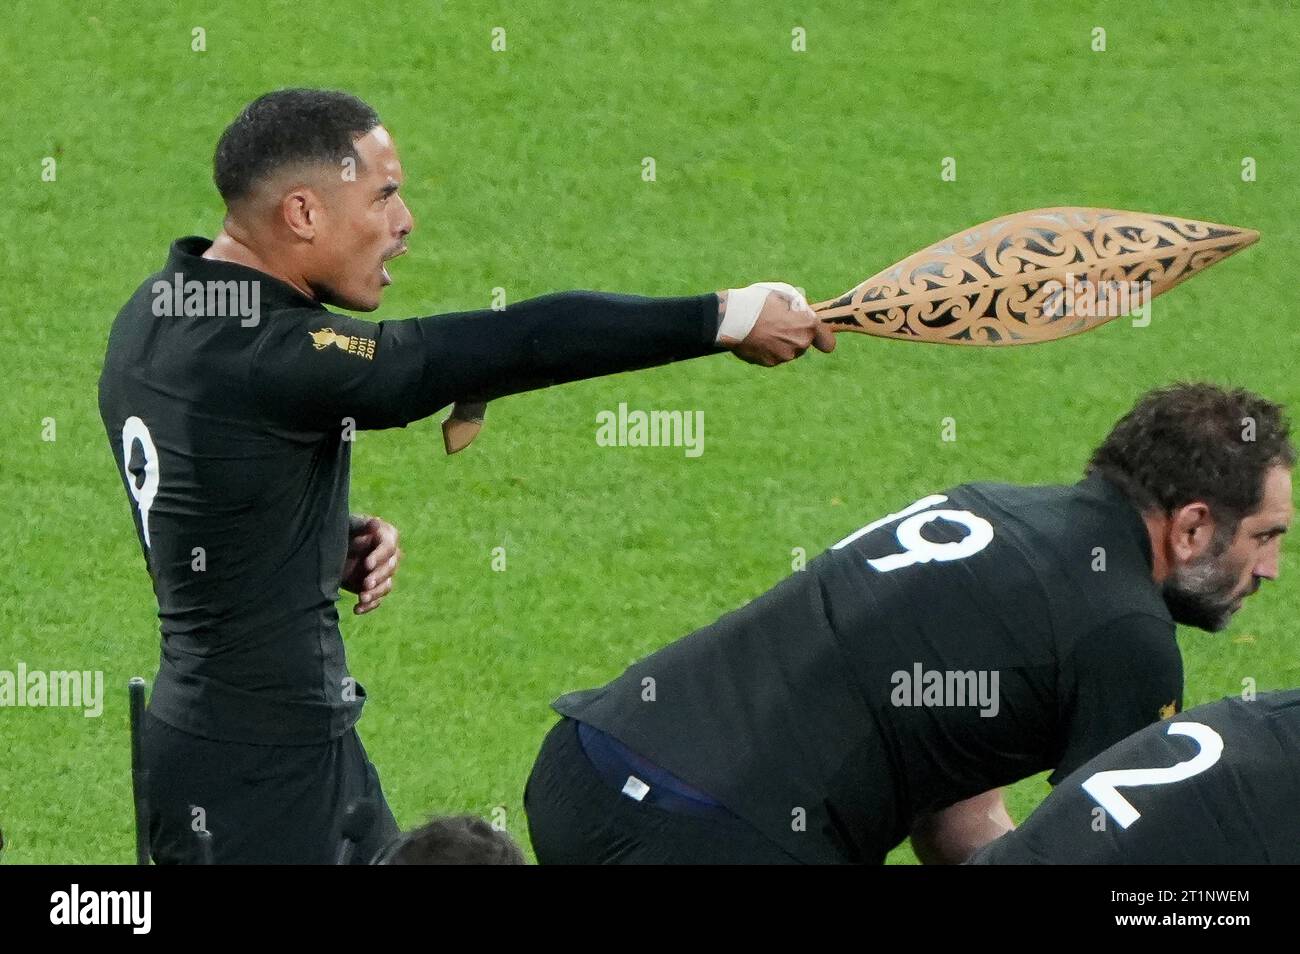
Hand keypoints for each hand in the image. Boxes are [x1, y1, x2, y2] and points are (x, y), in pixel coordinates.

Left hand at [341, 515, 401, 614]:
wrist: (324, 551)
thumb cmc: (337, 533)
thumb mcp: (346, 527)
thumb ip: (360, 525)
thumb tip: (376, 523)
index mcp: (385, 536)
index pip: (389, 547)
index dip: (380, 556)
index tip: (367, 564)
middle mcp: (388, 555)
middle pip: (391, 568)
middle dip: (378, 577)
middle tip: (365, 584)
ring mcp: (382, 573)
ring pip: (387, 585)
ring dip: (375, 593)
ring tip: (361, 598)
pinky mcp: (374, 588)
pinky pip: (377, 599)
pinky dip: (368, 605)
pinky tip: (357, 609)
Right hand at [719, 283, 835, 366]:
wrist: (730, 319)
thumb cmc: (756, 301)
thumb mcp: (782, 293)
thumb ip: (799, 304)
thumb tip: (803, 311)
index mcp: (807, 326)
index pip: (828, 342)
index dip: (822, 336)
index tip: (817, 334)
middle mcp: (799, 344)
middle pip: (805, 343)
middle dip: (796, 334)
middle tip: (779, 322)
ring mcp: (784, 356)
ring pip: (789, 350)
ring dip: (781, 342)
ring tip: (765, 328)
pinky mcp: (769, 363)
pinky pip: (774, 356)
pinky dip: (768, 348)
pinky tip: (757, 337)